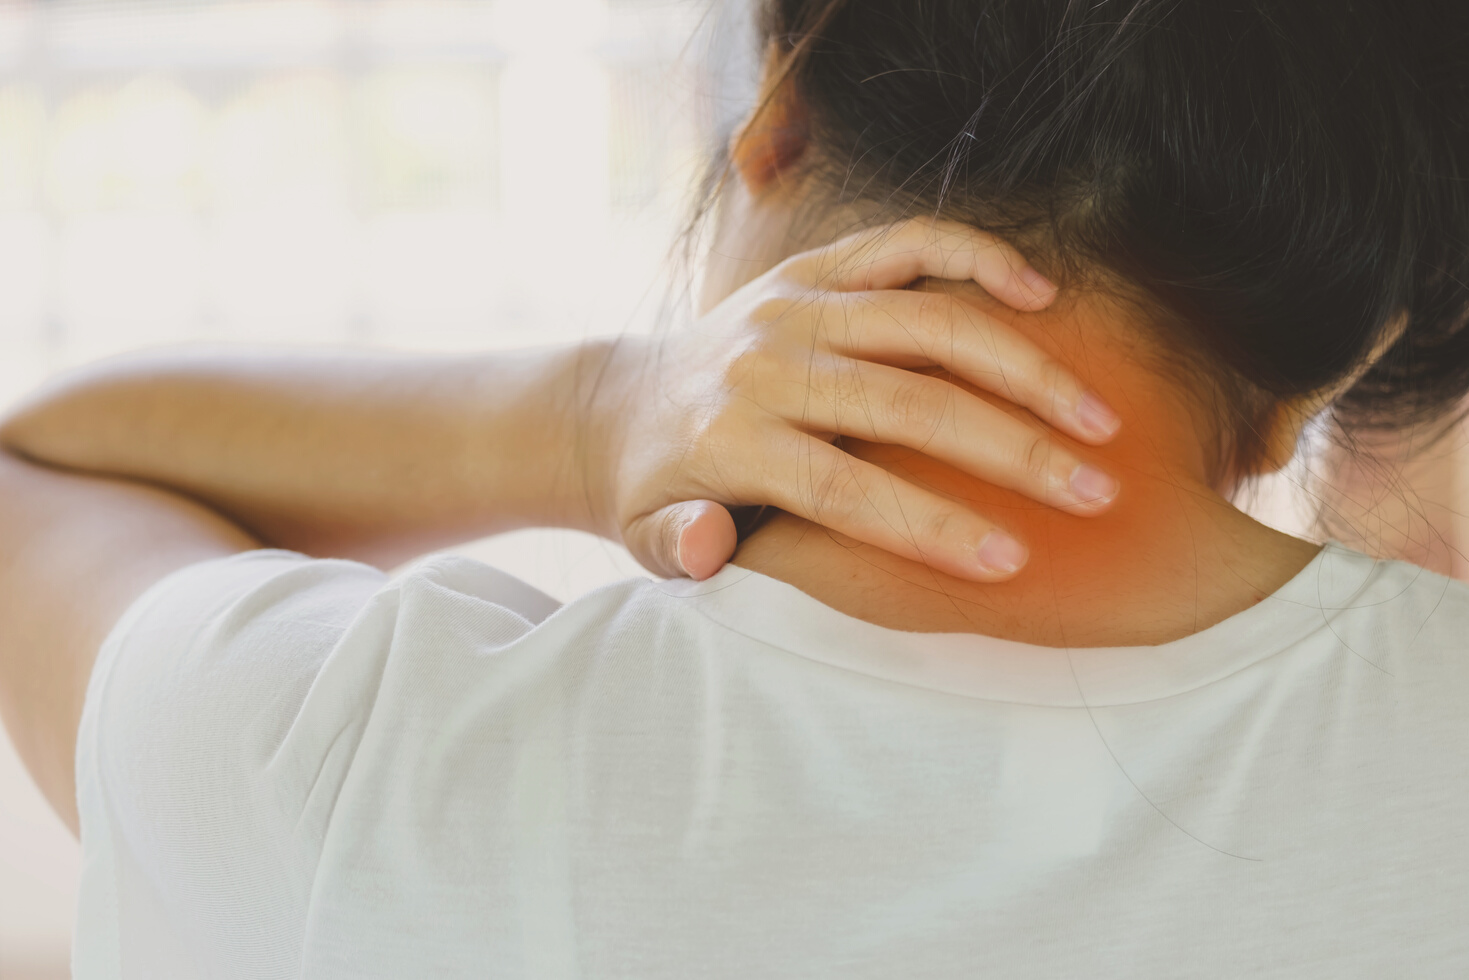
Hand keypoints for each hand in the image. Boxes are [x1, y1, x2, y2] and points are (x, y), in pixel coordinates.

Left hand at [597, 218, 1122, 581]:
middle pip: (909, 406)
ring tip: (1100, 419)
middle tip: (1095, 493)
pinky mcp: (813, 268)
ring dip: (1024, 368)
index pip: (845, 491)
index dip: (930, 527)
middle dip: (1012, 452)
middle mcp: (768, 363)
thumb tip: (711, 546)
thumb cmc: (652, 487)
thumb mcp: (642, 534)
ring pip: (929, 323)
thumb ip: (677, 546)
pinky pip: (907, 243)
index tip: (1011, 561)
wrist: (619, 404)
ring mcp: (795, 305)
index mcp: (730, 439)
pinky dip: (977, 257)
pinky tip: (1043, 296)